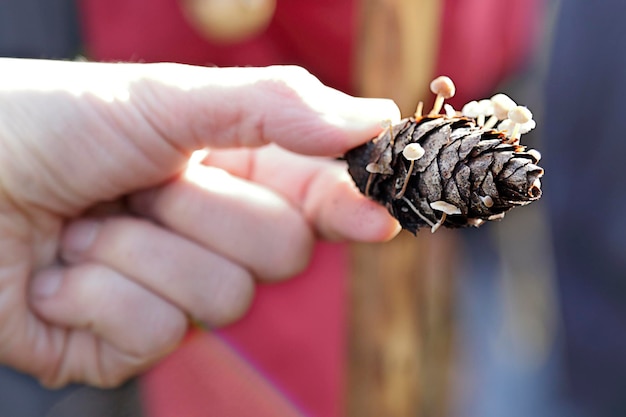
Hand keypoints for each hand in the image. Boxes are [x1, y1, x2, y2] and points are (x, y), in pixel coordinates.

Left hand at [0, 59, 400, 386]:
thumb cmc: (48, 124)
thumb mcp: (164, 99)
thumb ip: (274, 106)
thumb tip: (375, 118)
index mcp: (226, 172)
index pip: (313, 194)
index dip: (346, 201)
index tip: (376, 211)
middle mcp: (207, 235)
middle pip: (280, 252)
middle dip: (208, 213)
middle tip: (144, 185)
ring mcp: (171, 294)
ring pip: (222, 298)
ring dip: (141, 251)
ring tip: (84, 224)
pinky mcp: (125, 345)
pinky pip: (156, 335)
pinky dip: (98, 295)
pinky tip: (57, 272)